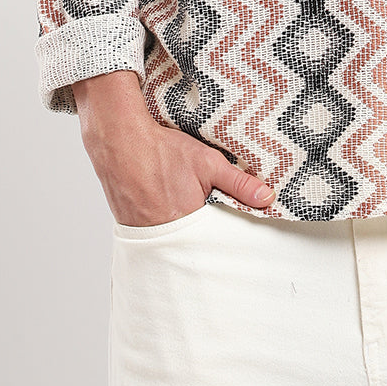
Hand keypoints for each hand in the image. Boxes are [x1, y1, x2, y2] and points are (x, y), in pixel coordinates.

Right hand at [73, 71, 276, 224]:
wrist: (118, 141)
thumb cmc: (162, 150)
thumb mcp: (207, 162)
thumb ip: (238, 183)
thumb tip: (267, 198)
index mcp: (186, 223)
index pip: (214, 240)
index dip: (223, 234)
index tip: (231, 230)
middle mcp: (163, 235)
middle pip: (192, 244)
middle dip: (203, 236)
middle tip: (207, 219)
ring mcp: (143, 232)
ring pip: (172, 239)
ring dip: (181, 230)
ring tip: (183, 210)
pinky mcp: (129, 227)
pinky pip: (153, 233)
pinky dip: (161, 225)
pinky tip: (163, 207)